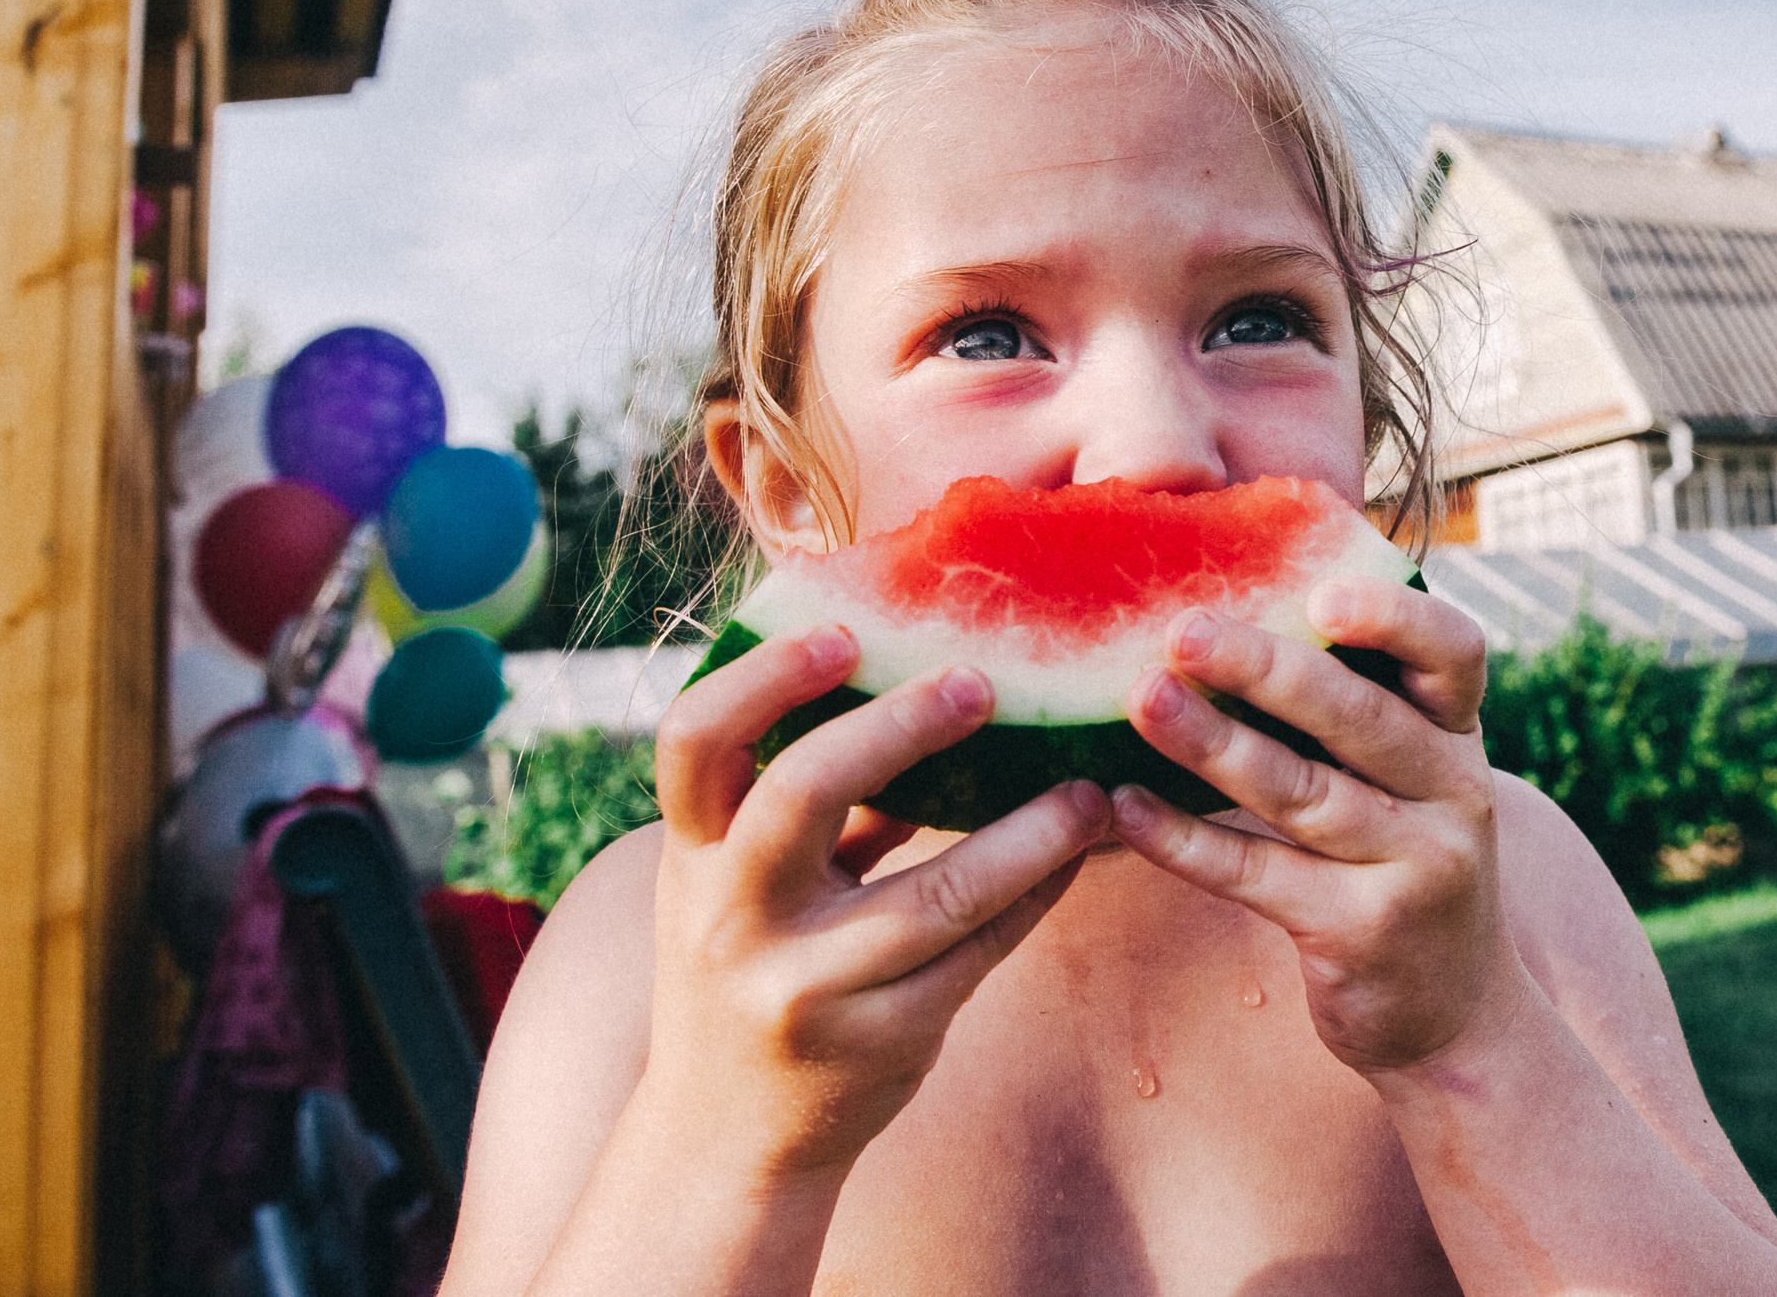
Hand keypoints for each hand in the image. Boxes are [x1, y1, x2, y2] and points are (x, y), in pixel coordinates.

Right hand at [637, 624, 1108, 1181]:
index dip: (762, 676)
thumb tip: (895, 672)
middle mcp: (734, 917)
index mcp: (691, 858)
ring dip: (1025, 832)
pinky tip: (1077, 851)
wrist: (721, 1145)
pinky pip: (980, 952)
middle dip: (898, 726)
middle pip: (803, 793)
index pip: (695, 741)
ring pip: (934, 893)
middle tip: (981, 682)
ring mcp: (809, 985)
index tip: (842, 631)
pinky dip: (1036, 895)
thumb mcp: (735, 885)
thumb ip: (794, 798)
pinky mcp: (883, 1039)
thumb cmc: (745, 971)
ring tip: (1085, 789)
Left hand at [1109, 578, 1530, 1076]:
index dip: (1393, 618)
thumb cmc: (1403, 860)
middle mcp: (1453, 796)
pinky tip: (1125, 808)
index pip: (1453, 653)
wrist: (1455, 1014)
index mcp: (1460, 737)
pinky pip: (1257, 874)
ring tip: (1142, 700)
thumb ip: (1357, 702)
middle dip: (1266, 668)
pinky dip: (1185, 840)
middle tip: (1182, 631)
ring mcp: (1414, 868)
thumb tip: (1241, 594)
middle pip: (1358, 717)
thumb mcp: (1411, 779)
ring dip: (1213, 742)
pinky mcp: (1361, 933)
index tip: (1318, 592)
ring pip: (1300, 792)